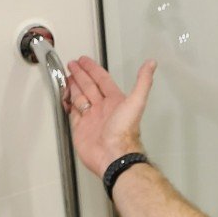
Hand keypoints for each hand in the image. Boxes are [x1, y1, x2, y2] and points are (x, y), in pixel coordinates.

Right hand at [64, 55, 156, 180]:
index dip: (92, 69)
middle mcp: (102, 108)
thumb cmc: (124, 132)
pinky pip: (73, 113)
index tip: (84, 61)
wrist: (113, 156)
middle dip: (80, 75)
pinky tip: (66, 97)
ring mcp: (91, 118)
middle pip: (89, 86)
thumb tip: (151, 64)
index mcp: (114, 101)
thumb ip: (143, 82)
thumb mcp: (136, 102)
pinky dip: (69, 104)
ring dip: (74, 87)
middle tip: (72, 65)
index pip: (101, 79)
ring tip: (67, 77)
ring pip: (80, 97)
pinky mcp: (80, 129)